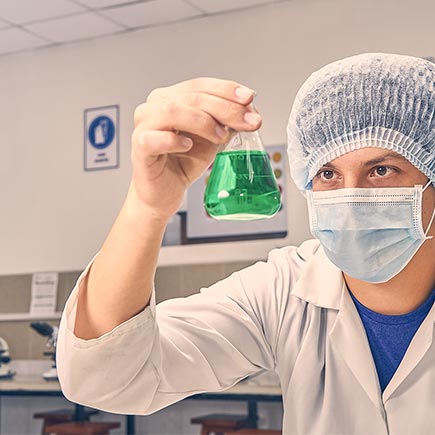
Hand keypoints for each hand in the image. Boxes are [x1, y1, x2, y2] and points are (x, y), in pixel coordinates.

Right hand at [128, 77, 261, 220]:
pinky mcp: (140, 148)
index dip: (226, 89)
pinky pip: (154, 138)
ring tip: (220, 137)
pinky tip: (188, 146)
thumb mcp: (212, 139)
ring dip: (203, 121)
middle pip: (192, 97)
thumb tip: (251, 111)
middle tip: (247, 121)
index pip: (201, 85)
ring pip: (173, 110)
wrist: (165, 193)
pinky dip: (174, 140)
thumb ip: (226, 123)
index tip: (249, 99)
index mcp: (171, 98)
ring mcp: (144, 126)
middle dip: (225, 108)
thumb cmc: (183, 163)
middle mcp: (154, 107)